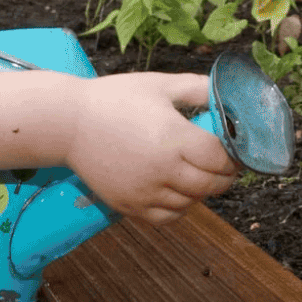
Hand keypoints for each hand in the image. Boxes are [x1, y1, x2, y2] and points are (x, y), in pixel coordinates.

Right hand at [64, 72, 238, 222]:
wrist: (67, 124)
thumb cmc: (113, 99)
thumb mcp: (158, 84)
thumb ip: (197, 89)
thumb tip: (226, 96)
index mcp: (173, 138)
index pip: (221, 158)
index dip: (234, 155)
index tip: (234, 149)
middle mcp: (162, 170)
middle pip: (212, 184)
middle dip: (225, 175)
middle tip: (224, 164)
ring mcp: (145, 192)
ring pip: (192, 203)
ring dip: (202, 191)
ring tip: (198, 173)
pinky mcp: (130, 206)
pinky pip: (168, 217)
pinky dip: (180, 207)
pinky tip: (177, 190)